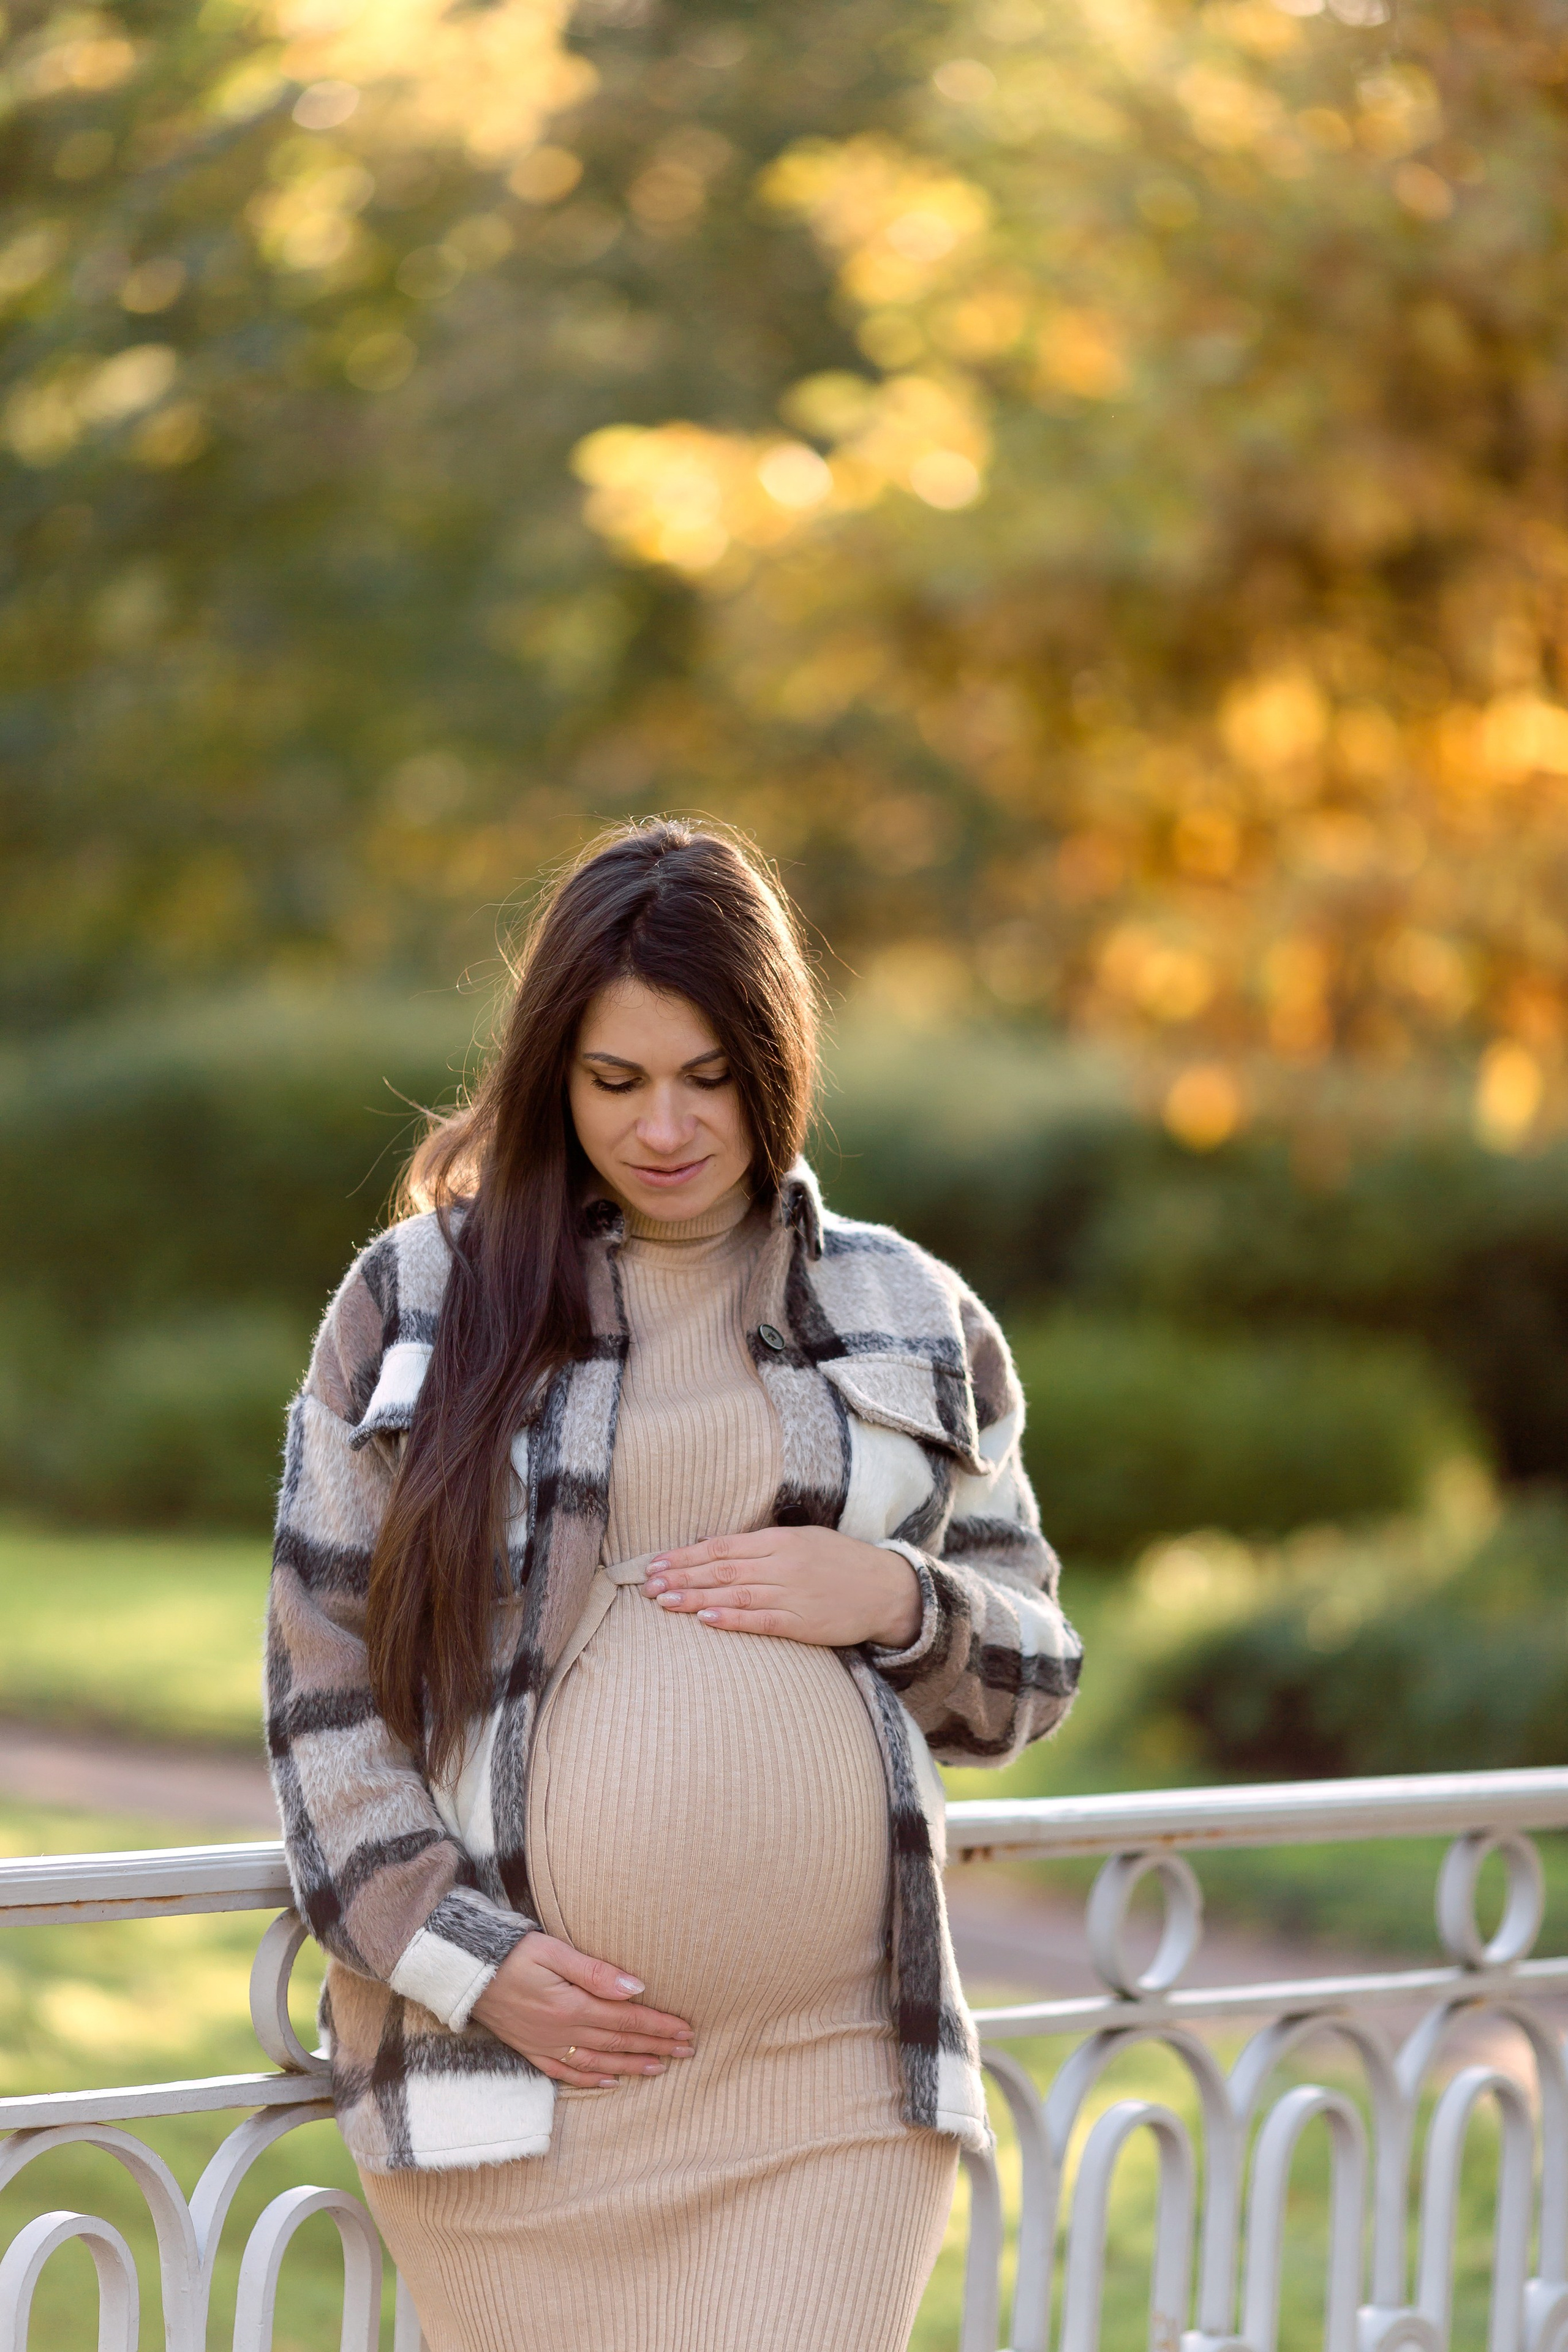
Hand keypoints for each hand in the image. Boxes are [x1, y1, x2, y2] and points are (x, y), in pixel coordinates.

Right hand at [470, 1932, 694, 2087]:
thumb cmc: (511, 1953)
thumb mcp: (553, 1952)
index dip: (659, 2026)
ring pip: (599, 2061)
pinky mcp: (531, 2049)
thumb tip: (637, 1987)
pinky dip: (592, 2078)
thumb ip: (596, 1972)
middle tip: (688, 2051)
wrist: (465, 1972)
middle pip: (619, 2042)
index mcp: (571, 2006)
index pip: (627, 2019)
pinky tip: (611, 2080)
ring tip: (661, 2068)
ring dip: (632, 2065)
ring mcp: (546, 2045)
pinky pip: (567, 2072)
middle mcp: (562, 2032)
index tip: (686, 2030)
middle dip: (656, 2046)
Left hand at [642, 1525, 921, 1648]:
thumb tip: (713, 1544)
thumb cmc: (839, 1562)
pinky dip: (731, 1619)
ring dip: (696, 1598)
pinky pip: (761, 1620)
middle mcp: (782, 1564)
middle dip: (682, 1577)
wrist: (885, 1589)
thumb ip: (761, 1544)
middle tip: (648, 1585)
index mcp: (780, 1540)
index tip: (655, 1563)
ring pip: (735, 1594)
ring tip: (664, 1602)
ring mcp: (793, 1594)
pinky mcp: (803, 1623)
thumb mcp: (802, 1540)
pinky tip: (705, 1620)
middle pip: (721, 1569)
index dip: (685, 1555)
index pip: (722, 1546)